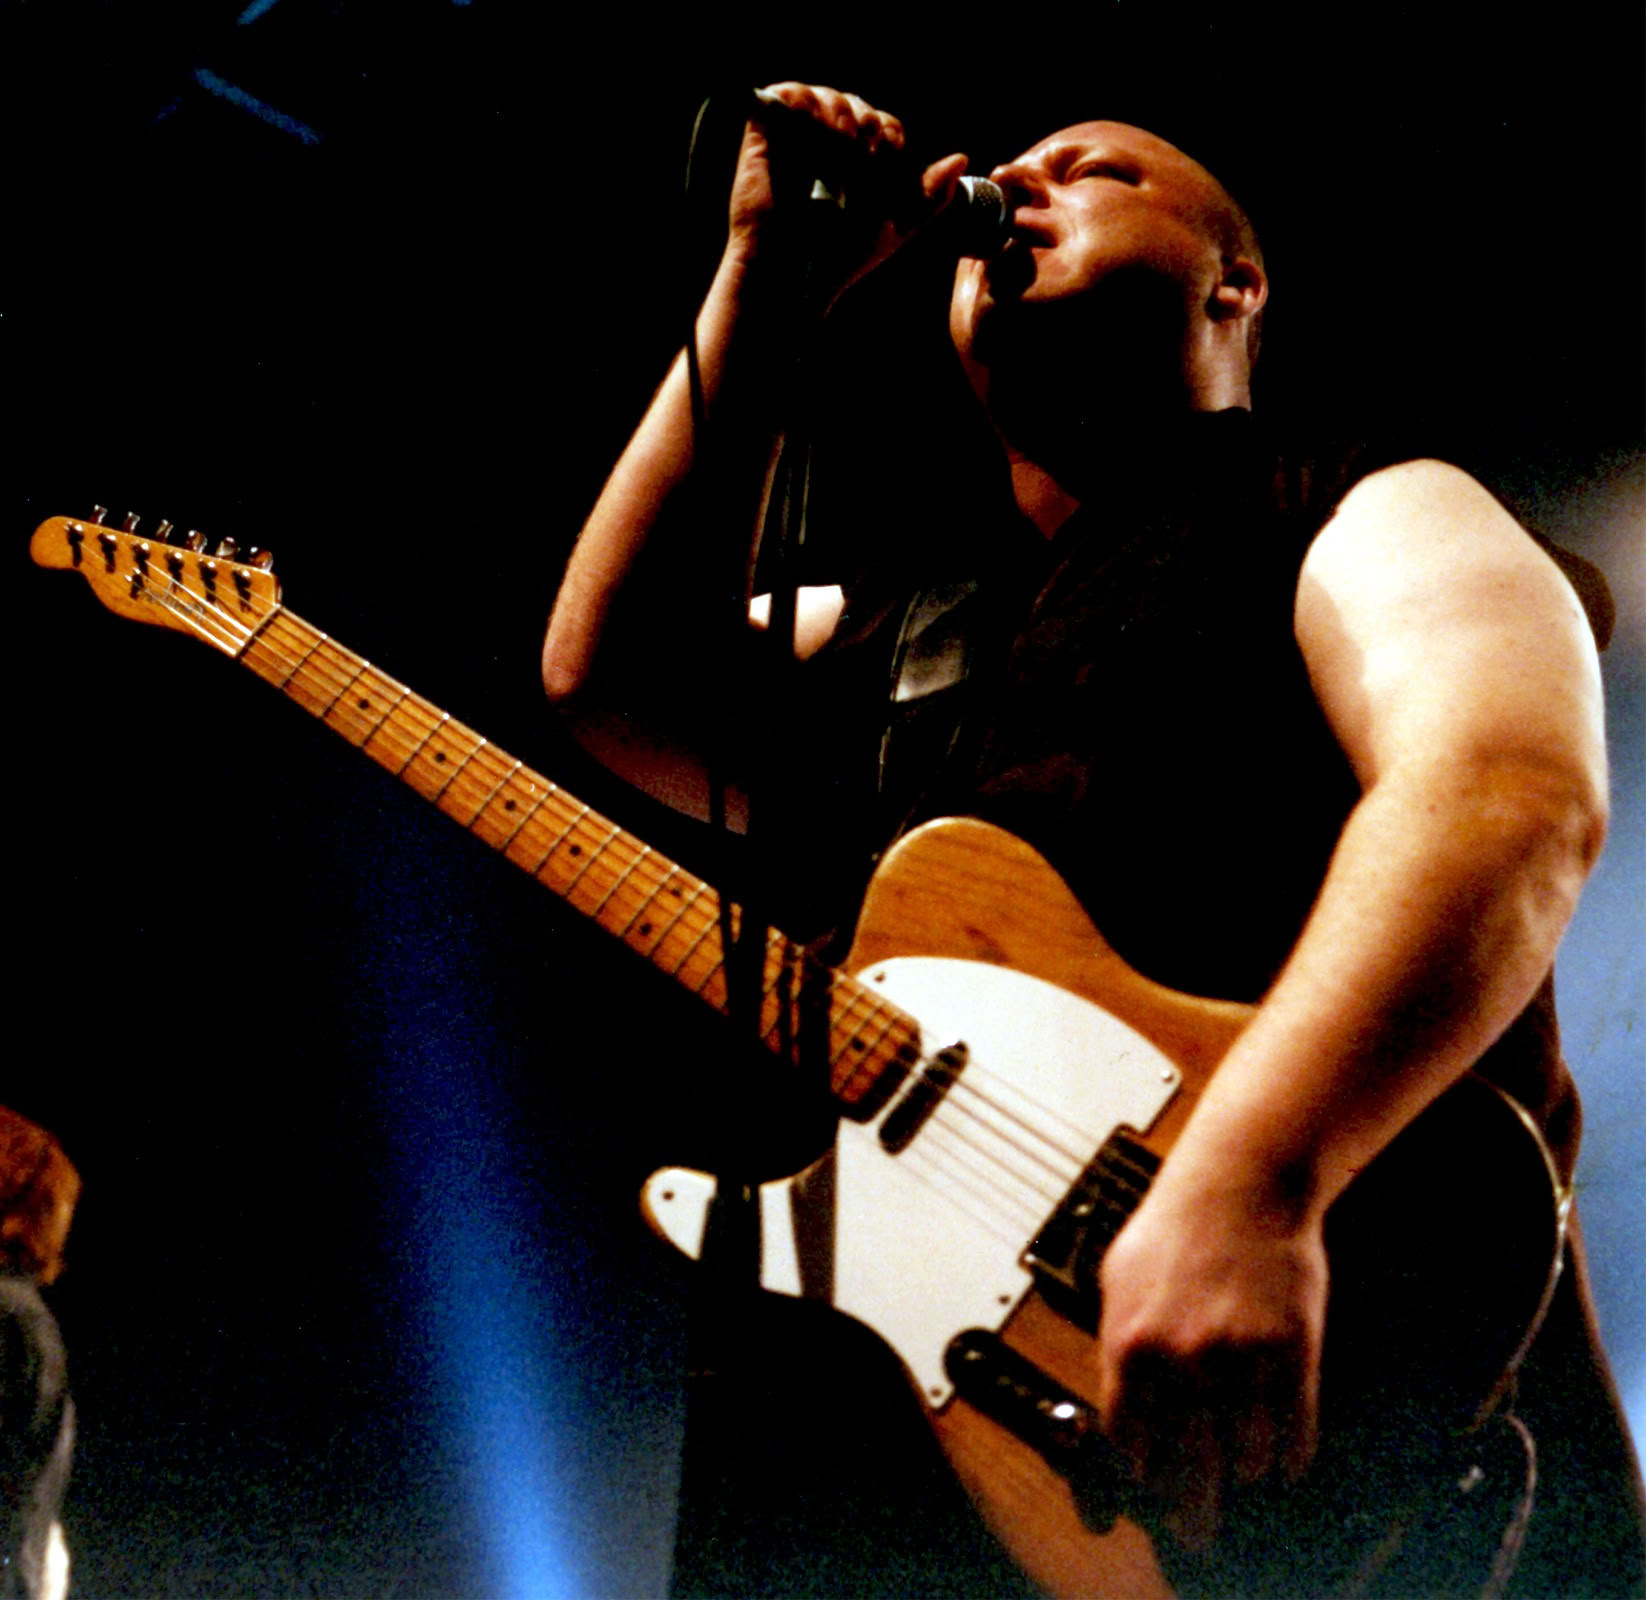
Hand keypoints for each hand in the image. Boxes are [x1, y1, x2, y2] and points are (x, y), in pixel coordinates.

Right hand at [726, 82, 966, 306]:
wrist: (793, 268)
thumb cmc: (841, 255)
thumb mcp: (896, 227)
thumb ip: (929, 195)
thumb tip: (960, 158)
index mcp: (855, 163)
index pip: (884, 126)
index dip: (889, 141)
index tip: (882, 170)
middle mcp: (826, 146)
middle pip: (859, 107)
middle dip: (867, 129)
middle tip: (860, 162)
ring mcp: (795, 137)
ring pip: (828, 95)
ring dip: (841, 116)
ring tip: (838, 151)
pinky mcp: (764, 132)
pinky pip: (789, 93)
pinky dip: (806, 103)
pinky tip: (816, 132)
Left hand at [1095, 1158, 1327, 1552]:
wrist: (1240, 1182)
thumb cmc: (1177, 1223)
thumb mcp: (1118, 1277)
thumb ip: (1116, 1340)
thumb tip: (1121, 1399)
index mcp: (1131, 1343)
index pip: (1128, 1438)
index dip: (1142, 1469)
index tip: (1151, 1483)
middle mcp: (1183, 1361)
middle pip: (1187, 1465)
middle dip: (1192, 1508)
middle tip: (1196, 1530)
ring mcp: (1240, 1360)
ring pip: (1246, 1456)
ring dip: (1246, 1472)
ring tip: (1244, 1474)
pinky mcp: (1292, 1353)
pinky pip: (1296, 1431)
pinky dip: (1292, 1456)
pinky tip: (1287, 1463)